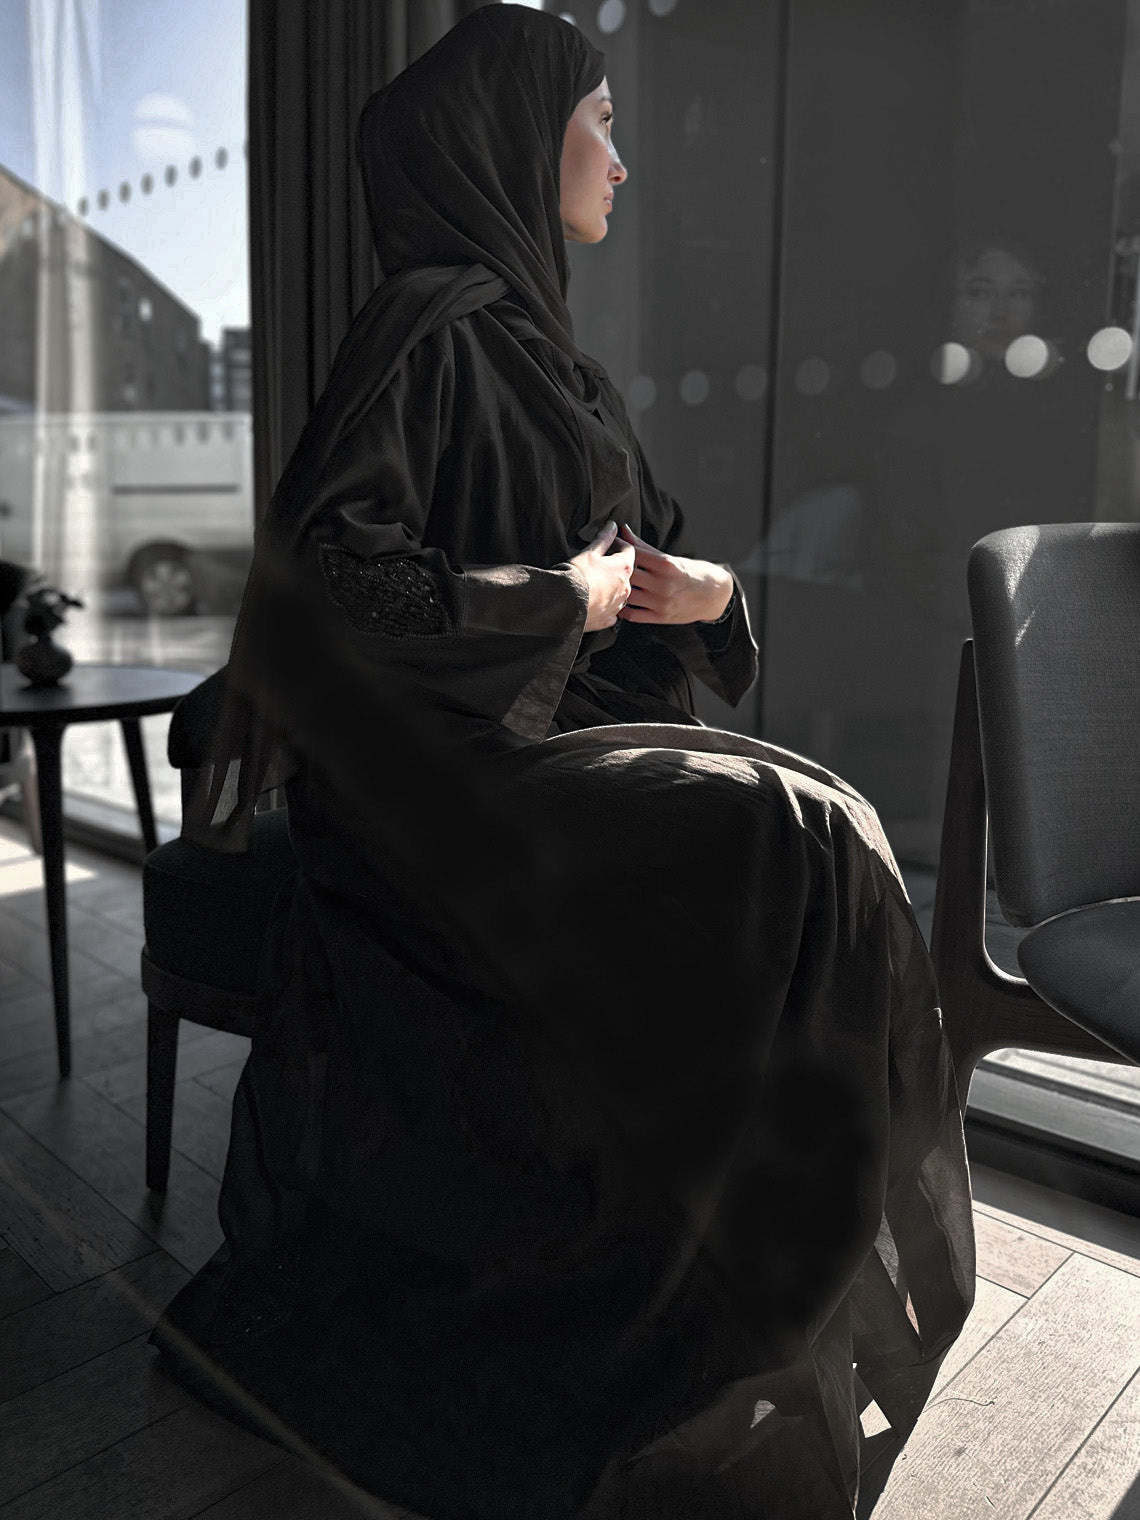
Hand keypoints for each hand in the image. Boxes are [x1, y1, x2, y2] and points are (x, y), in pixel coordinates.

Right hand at [567, 521, 635, 631]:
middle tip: (601, 563)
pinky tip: (595, 602)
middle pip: (627, 573)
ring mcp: (618, 605)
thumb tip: (611, 526)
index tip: (610, 543)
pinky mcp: (607, 619)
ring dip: (612, 588)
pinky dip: (605, 606)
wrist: (565, 604)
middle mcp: (626, 588)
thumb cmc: (577, 575)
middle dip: (616, 567)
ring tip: (596, 584)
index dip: (619, 544)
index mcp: (624, 568)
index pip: (629, 551)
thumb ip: (603, 538)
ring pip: (620, 593)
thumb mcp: (589, 552)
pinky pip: (611, 611)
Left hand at [617, 525, 733, 624]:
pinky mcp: (661, 617)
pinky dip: (623, 609)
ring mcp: (661, 602)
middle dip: (614, 569)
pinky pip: (634, 615)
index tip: (608, 546)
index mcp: (666, 564)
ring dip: (617, 590)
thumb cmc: (691, 572)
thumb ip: (644, 547)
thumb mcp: (670, 558)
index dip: (618, 549)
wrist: (714, 595)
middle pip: (628, 575)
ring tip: (608, 585)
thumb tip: (623, 530)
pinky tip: (619, 602)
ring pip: (628, 595)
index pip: (633, 554)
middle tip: (603, 566)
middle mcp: (663, 584)